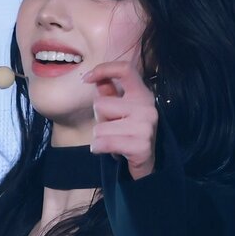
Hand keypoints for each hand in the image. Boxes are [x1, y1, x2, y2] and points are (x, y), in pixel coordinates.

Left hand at [81, 60, 158, 180]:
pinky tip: (109, 152)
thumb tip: (96, 79)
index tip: (86, 78)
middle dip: (99, 120)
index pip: (125, 69)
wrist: (148, 166)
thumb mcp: (119, 112)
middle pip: (100, 105)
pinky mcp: (141, 146)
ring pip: (99, 128)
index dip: (104, 69)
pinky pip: (104, 143)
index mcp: (142, 94)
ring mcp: (145, 126)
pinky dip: (99, 149)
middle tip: (113, 130)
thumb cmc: (129, 135)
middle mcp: (147, 107)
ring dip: (100, 138)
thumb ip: (109, 94)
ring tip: (116, 142)